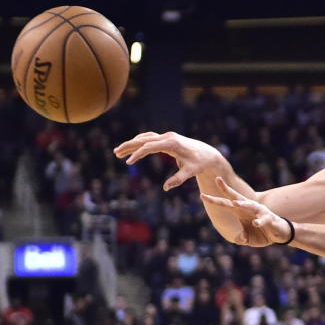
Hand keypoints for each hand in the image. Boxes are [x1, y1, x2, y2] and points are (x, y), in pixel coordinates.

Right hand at [113, 131, 227, 190]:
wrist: (208, 154)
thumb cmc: (200, 163)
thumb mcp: (190, 172)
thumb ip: (178, 179)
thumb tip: (165, 188)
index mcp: (172, 144)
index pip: (150, 147)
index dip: (138, 154)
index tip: (129, 163)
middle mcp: (168, 137)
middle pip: (144, 140)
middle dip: (129, 146)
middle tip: (116, 153)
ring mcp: (167, 136)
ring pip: (145, 138)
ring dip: (132, 144)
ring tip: (119, 152)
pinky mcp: (167, 139)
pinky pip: (149, 139)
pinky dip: (139, 143)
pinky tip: (131, 148)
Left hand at [200, 177, 291, 246]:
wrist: (280, 234)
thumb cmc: (261, 233)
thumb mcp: (248, 238)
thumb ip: (241, 238)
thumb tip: (240, 239)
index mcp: (241, 211)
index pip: (226, 203)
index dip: (214, 199)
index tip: (202, 195)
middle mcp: (249, 208)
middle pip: (235, 197)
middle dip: (226, 189)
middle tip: (217, 180)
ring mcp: (259, 212)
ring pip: (250, 205)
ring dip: (243, 204)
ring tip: (235, 203)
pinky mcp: (269, 218)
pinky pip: (262, 220)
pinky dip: (259, 221)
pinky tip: (255, 223)